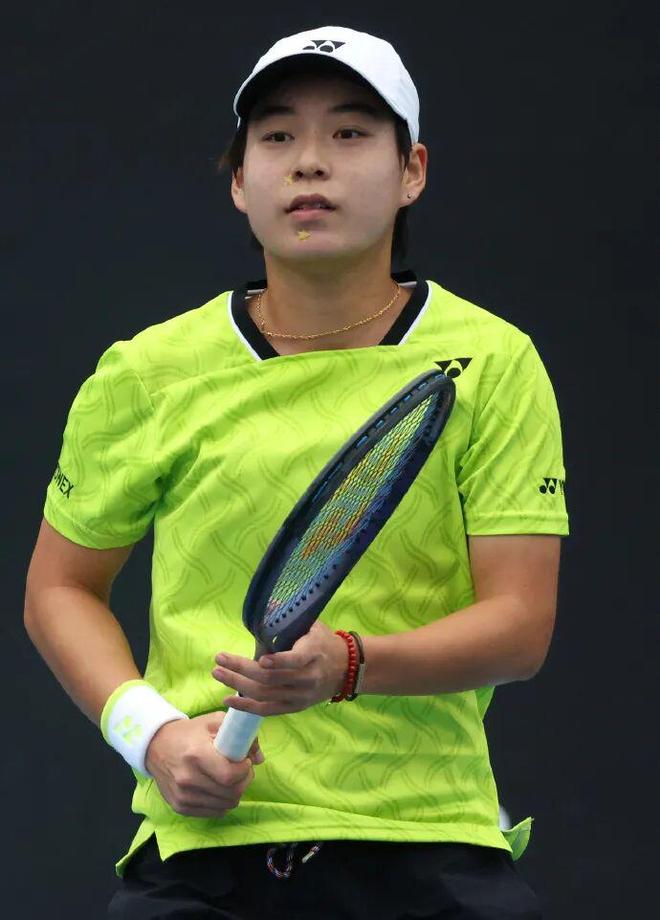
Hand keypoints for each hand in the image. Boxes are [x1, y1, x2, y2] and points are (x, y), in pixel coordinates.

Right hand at [145, 711, 263, 817]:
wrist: (156, 747)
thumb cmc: (189, 733)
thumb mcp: (214, 722)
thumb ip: (241, 735)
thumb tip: (259, 758)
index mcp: (196, 755)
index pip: (230, 776)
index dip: (244, 770)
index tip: (244, 761)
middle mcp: (188, 778)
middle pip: (231, 793)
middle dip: (244, 782)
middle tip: (241, 771)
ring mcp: (183, 796)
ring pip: (225, 805)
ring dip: (234, 793)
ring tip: (229, 778)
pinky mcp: (180, 807)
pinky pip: (214, 813)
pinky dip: (222, 802)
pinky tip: (218, 788)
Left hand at [212, 622, 347, 716]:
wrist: (346, 669)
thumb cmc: (324, 642)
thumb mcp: (312, 625)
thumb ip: (289, 619)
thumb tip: (265, 604)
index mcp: (313, 654)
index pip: (296, 661)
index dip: (278, 661)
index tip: (259, 658)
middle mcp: (307, 678)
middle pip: (271, 679)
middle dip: (242, 669)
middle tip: (219, 660)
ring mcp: (300, 696)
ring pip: (265, 695)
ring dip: (238, 685)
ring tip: (218, 674)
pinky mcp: (294, 707)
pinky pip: (267, 710)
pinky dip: (246, 707)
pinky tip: (228, 699)